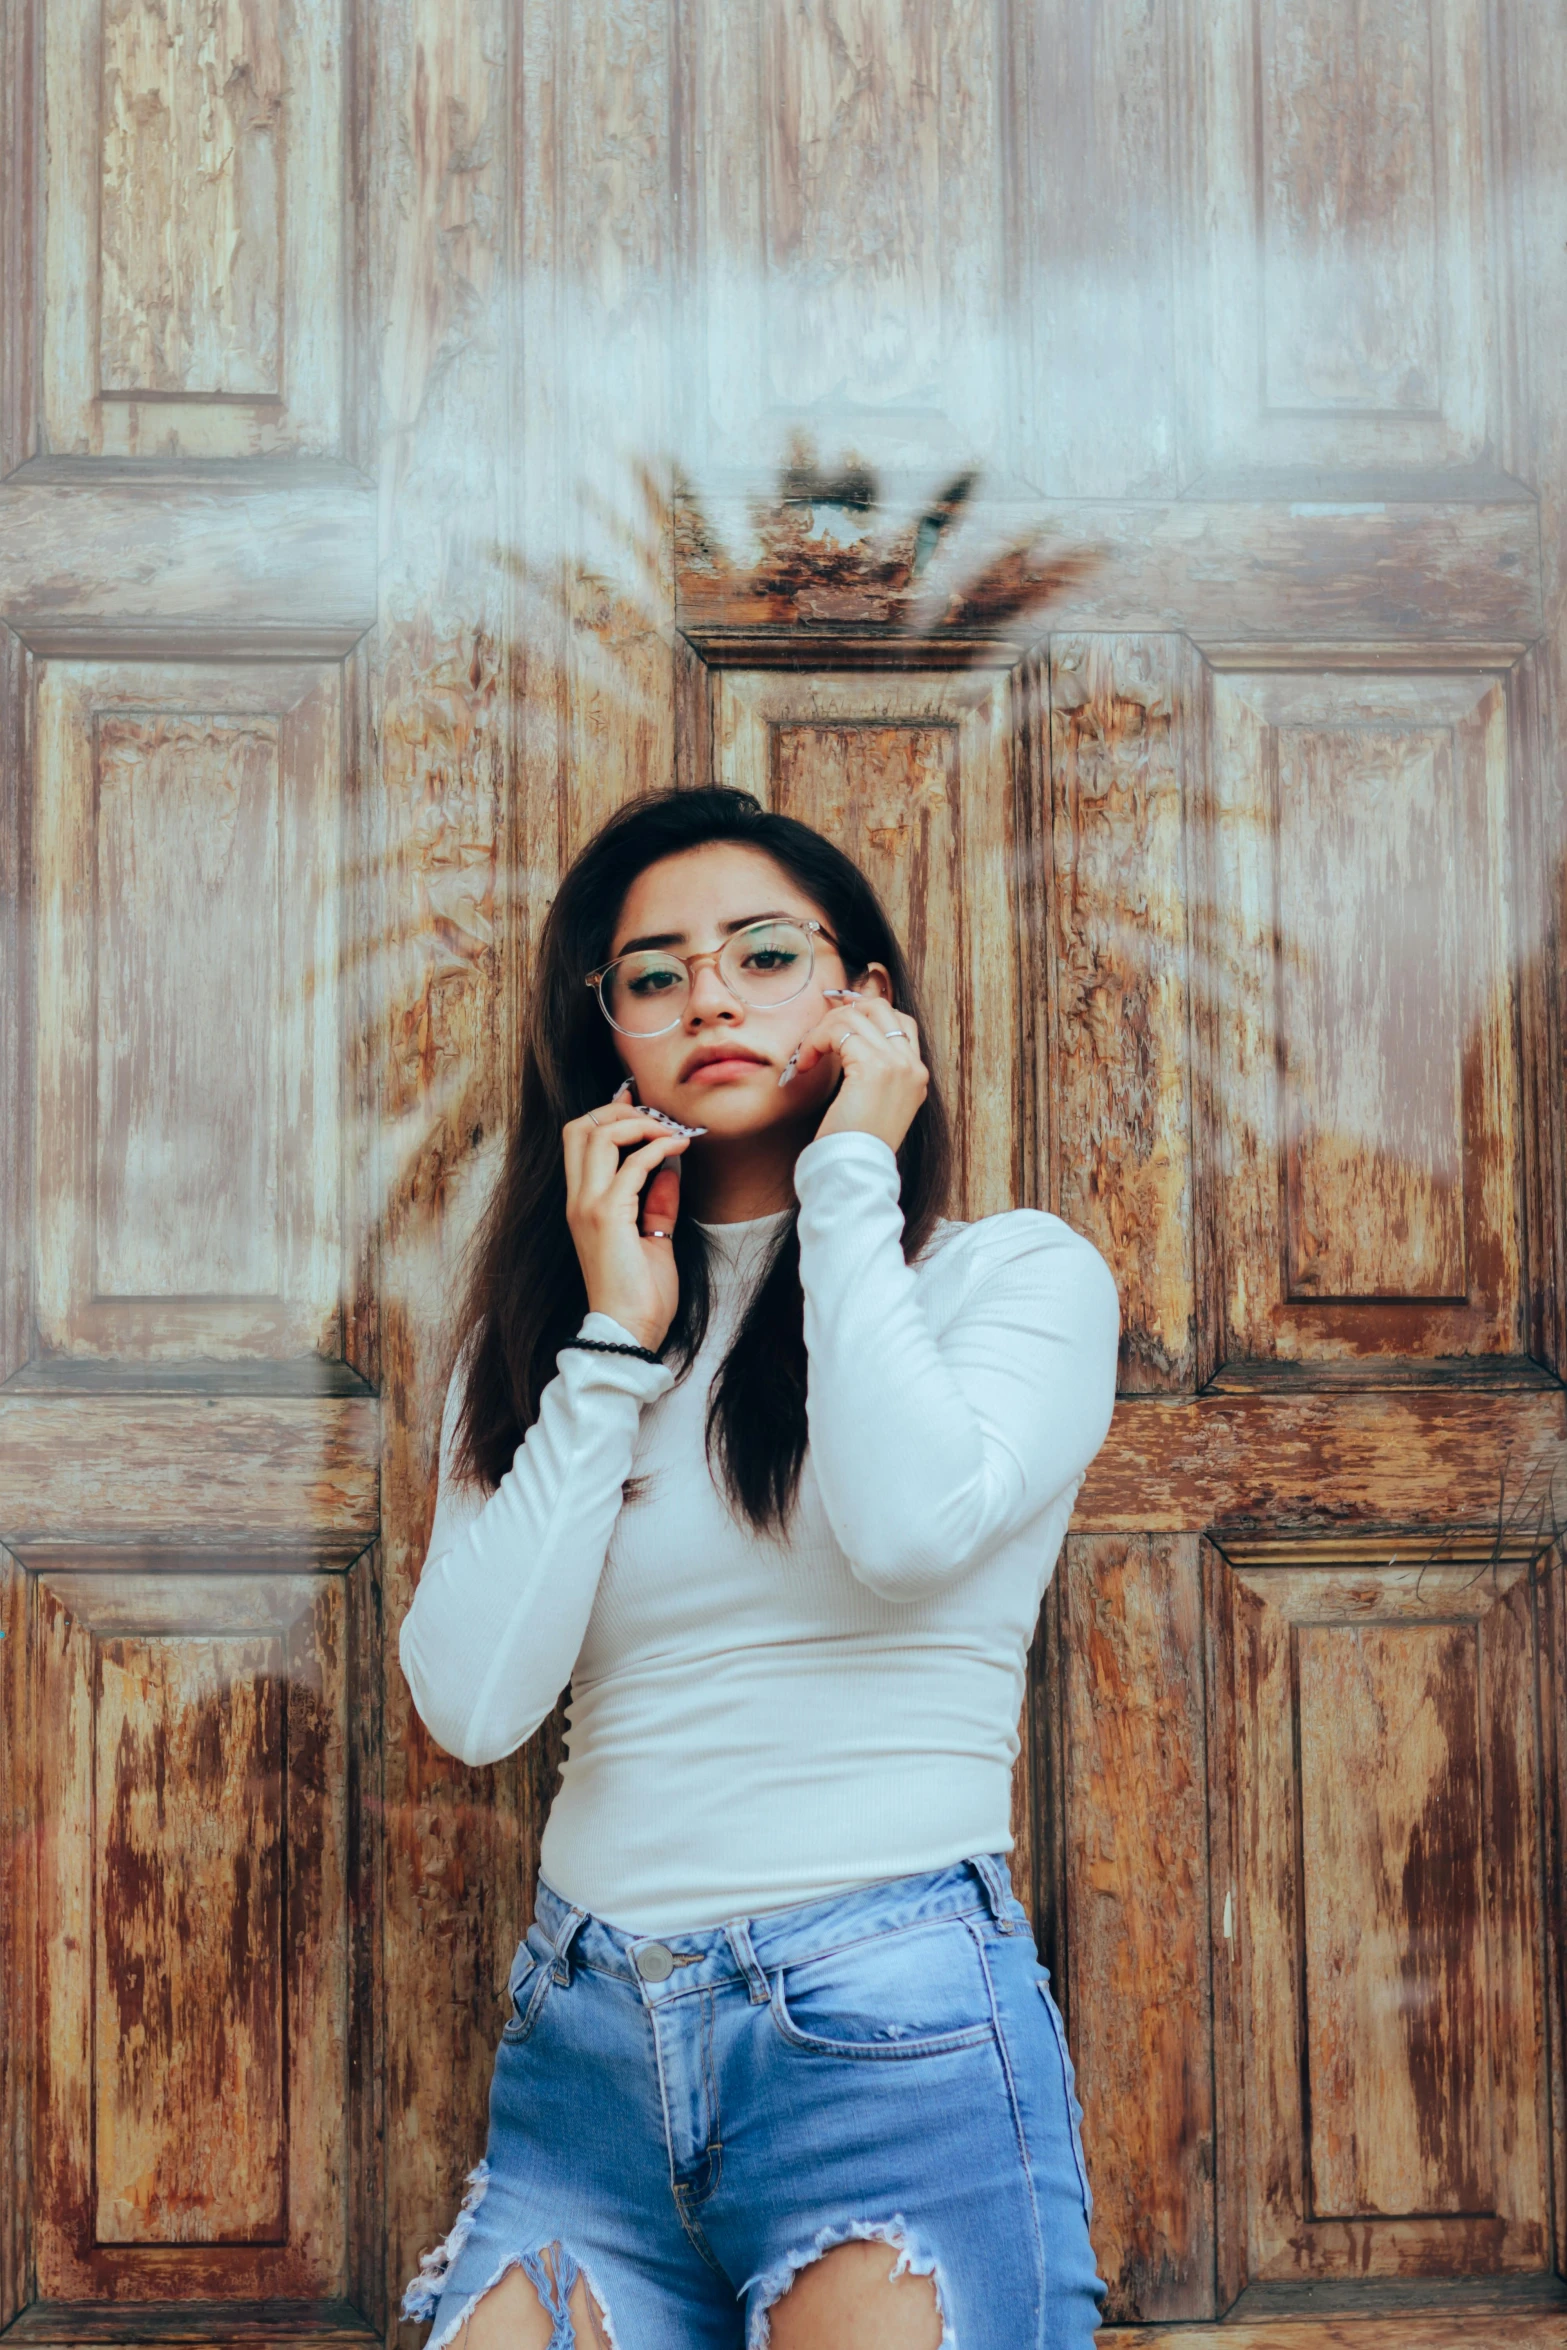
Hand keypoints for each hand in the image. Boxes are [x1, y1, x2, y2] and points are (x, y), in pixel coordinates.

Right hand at [562, 1084, 689, 1350]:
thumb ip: (657, 1204)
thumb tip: (669, 1171)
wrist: (630, 1331)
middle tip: (657, 1117)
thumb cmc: (640, 1296)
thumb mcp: (653, 1240)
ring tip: (671, 1132)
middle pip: (580, 1127)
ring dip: (640, 1125)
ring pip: (599, 1136)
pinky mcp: (608, 1218)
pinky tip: (678, 1151)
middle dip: (618, 1111)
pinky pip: (631, 1166)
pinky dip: (656, 1149)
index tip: (639, 1104)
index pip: (578, 1140)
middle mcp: (578, 1201)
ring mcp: (589, 1208)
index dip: (606, 1115)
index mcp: (582, 1204)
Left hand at [786, 992, 928, 1154]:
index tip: (837, 1028)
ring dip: (823, 1029)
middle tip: (821, 1035)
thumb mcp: (875, 1107)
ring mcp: (897, 1064)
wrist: (857, 1170)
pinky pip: (839, 1031)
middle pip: (881, 1008)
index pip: (901, 1023)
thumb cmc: (856, 1146)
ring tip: (808, 1055)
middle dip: (845, 1013)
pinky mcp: (874, 1067)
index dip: (866, 1016)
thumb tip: (847, 1043)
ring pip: (856, 1016)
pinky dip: (816, 1040)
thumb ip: (872, 1075)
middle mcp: (912, 1066)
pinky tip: (806, 1062)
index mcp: (916, 1076)